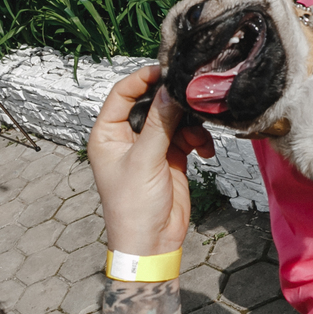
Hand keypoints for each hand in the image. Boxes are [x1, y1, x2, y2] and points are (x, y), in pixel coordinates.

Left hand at [89, 65, 214, 259]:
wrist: (152, 243)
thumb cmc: (133, 208)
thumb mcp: (145, 161)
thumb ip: (159, 124)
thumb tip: (170, 91)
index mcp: (107, 134)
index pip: (122, 94)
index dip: (143, 79)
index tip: (165, 70)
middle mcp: (126, 137)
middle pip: (151, 103)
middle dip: (173, 103)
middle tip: (192, 99)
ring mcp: (149, 147)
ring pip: (172, 118)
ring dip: (189, 125)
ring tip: (199, 139)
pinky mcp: (170, 157)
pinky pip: (186, 136)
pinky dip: (198, 140)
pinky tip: (205, 151)